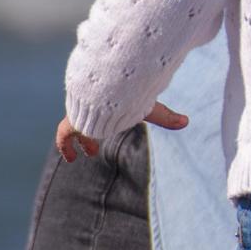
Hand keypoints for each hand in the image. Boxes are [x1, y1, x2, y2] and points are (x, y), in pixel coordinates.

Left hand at [53, 102, 186, 162]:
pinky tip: (70, 158)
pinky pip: (63, 136)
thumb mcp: (148, 108)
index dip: (104, 127)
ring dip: (77, 141)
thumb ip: (165, 116)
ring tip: (75, 156)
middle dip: (87, 136)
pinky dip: (66, 147)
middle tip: (92, 150)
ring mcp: (78, 112)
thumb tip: (186, 121)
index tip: (107, 136)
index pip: (102, 113)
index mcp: (107, 102)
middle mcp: (91, 106)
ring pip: (72, 128)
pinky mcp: (70, 122)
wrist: (104, 91)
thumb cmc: (127, 97)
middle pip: (86, 120)